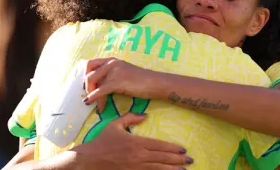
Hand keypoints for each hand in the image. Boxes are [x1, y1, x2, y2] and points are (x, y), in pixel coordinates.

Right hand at [71, 113, 192, 169]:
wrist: (88, 159)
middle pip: (162, 158)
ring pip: (158, 169)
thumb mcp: (114, 125)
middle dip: (177, 160)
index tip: (183, 149)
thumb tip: (145, 115)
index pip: (159, 145)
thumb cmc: (102, 141)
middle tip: (190, 160)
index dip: (172, 148)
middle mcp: (138, 156)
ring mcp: (134, 167)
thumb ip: (130, 118)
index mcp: (136, 142)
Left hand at [82, 57, 159, 111]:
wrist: (154, 83)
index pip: (90, 63)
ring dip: (91, 94)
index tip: (87, 86)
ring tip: (94, 104)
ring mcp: (115, 71)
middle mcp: (112, 63)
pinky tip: (93, 104)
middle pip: (89, 72)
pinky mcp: (118, 82)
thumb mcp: (123, 73)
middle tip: (89, 95)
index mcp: (112, 60)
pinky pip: (101, 90)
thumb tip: (98, 85)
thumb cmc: (140, 81)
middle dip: (86, 86)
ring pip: (94, 83)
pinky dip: (94, 98)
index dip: (85, 74)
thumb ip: (111, 75)